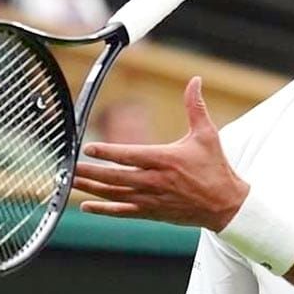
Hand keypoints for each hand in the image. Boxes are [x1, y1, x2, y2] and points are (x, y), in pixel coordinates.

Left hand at [73, 76, 249, 231]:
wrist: (225, 205)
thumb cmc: (216, 168)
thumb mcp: (206, 135)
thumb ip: (196, 107)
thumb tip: (195, 81)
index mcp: (165, 160)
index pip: (129, 156)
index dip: (107, 153)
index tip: (88, 148)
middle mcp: (155, 181)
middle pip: (116, 177)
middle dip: (90, 172)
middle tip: (69, 168)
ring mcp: (152, 199)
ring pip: (115, 195)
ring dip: (92, 189)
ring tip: (72, 182)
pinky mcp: (153, 212)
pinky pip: (124, 212)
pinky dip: (104, 210)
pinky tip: (87, 206)